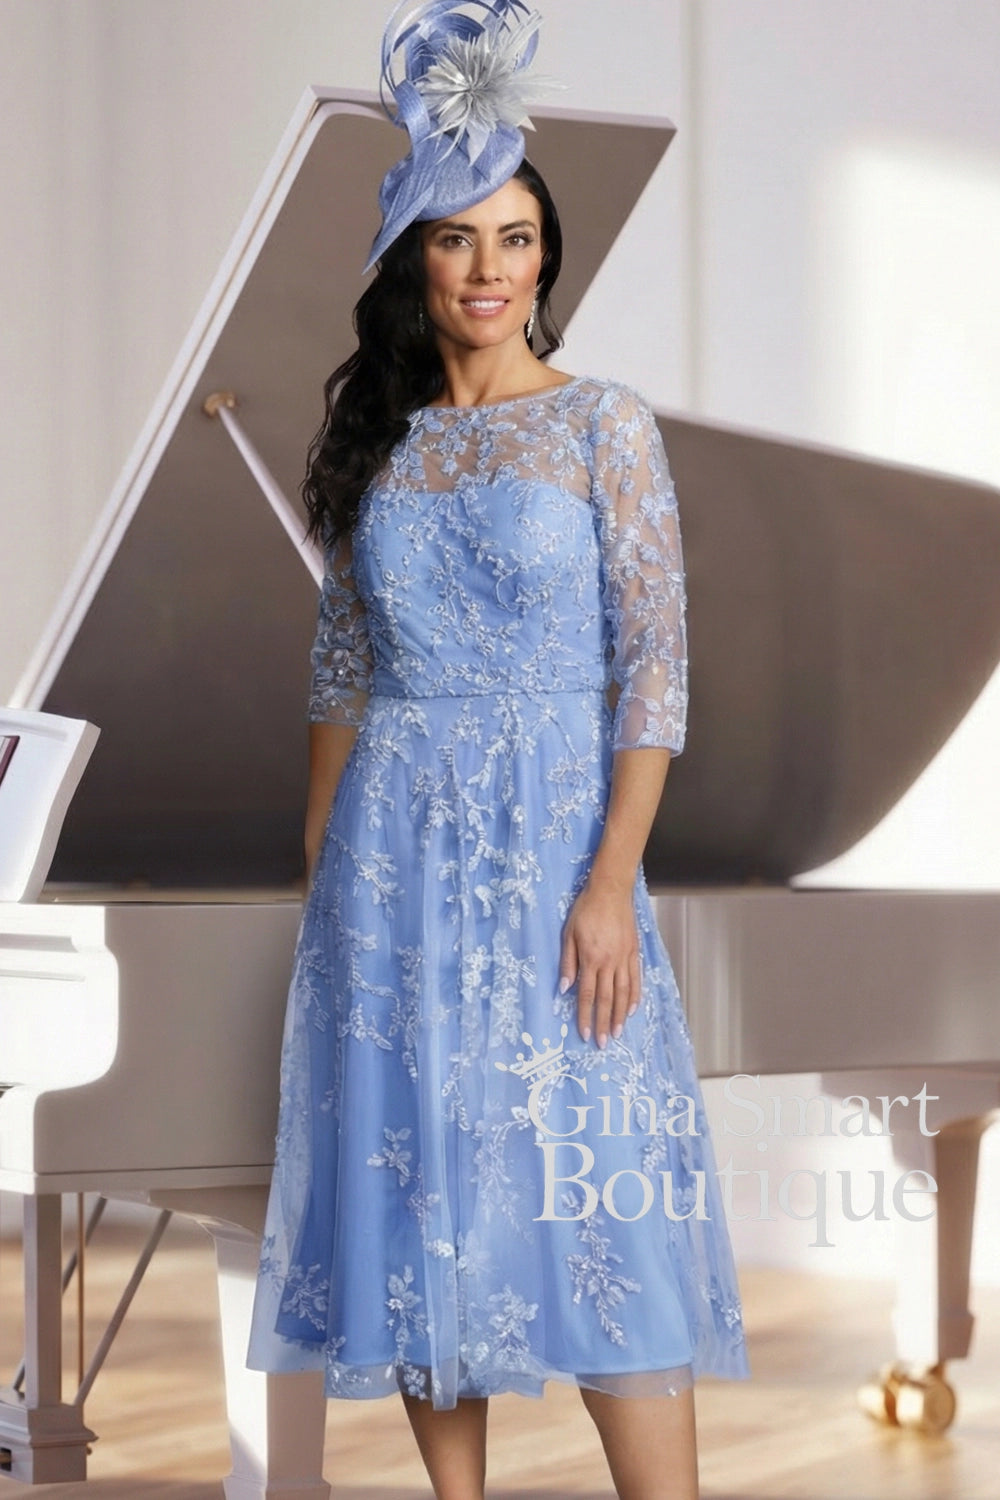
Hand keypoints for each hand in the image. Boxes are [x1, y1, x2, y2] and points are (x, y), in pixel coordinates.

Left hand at [559, 874, 640, 1047]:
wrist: (611, 891)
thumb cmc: (586, 910)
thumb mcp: (569, 934)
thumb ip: (568, 962)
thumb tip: (564, 988)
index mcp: (591, 959)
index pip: (588, 994)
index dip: (586, 1016)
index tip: (586, 1034)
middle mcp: (610, 962)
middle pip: (607, 999)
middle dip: (604, 1023)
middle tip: (604, 1043)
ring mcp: (624, 958)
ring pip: (624, 993)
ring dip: (621, 1015)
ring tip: (618, 1032)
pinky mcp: (634, 952)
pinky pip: (636, 978)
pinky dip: (635, 995)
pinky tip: (633, 1008)